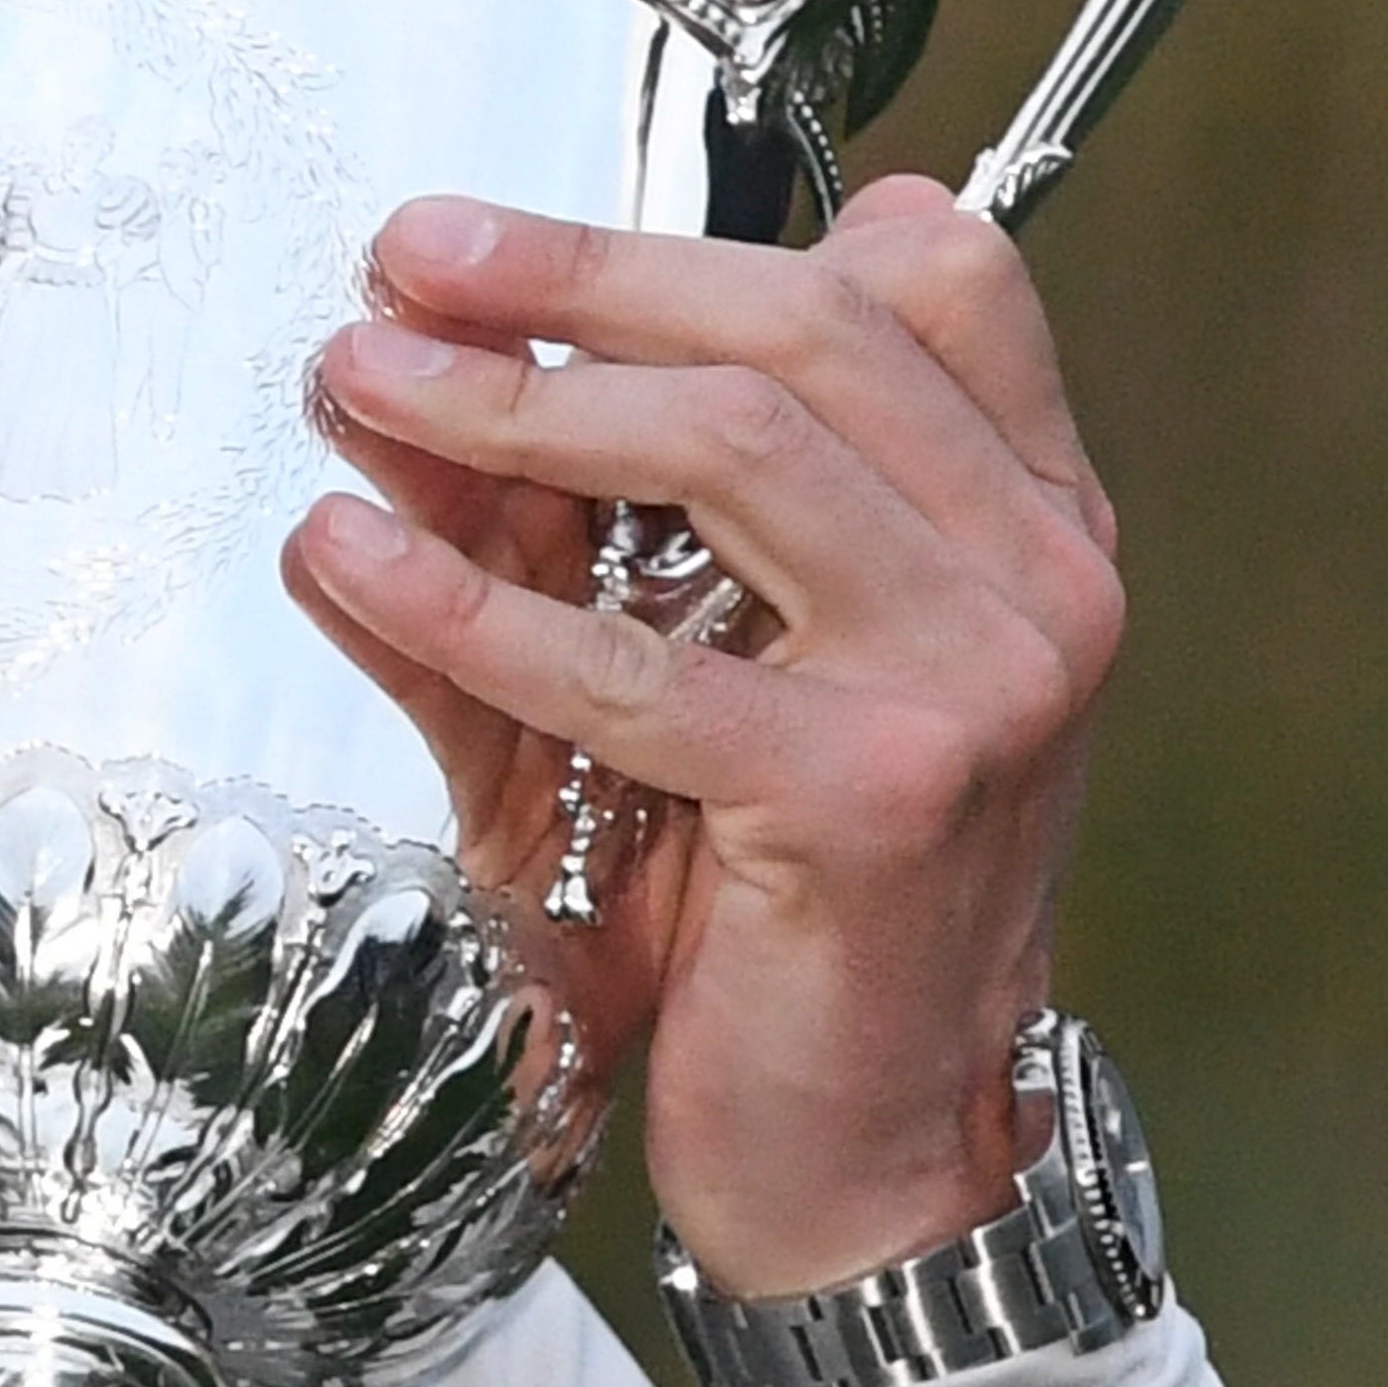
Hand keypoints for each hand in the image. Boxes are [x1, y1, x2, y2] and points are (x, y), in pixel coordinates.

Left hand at [284, 177, 1123, 1301]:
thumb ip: (591, 524)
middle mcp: (1040, 575)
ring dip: (509, 402)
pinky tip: (348, 559)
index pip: (926, 278)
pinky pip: (635, 662)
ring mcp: (983, 678)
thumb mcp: (692, 672)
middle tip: (400, 260)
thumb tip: (414, 360)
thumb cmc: (773, 910)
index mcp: (1027, 516)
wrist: (863, 1154)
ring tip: (352, 379)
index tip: (493, 238)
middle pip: (801, 331)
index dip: (691, 233)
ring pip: (734, 448)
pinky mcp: (881, 793)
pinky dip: (467, 603)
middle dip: (573, 279)